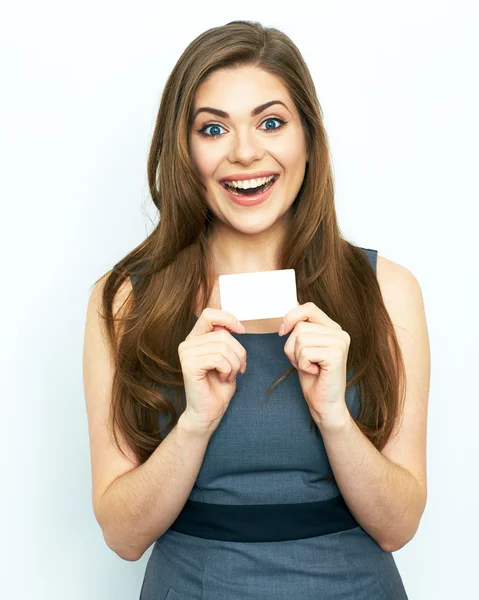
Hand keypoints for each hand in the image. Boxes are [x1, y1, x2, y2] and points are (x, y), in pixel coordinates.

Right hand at [178, 308, 246, 432]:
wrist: (209, 411)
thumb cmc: (219, 385)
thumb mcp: (227, 357)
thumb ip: (226, 339)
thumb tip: (234, 325)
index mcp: (196, 338)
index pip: (209, 314)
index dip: (228, 318)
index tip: (241, 331)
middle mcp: (187, 343)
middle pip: (223, 334)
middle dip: (239, 353)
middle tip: (238, 369)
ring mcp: (186, 353)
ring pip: (223, 346)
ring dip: (235, 364)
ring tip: (229, 375)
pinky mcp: (189, 365)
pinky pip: (219, 359)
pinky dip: (228, 370)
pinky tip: (223, 378)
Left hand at [279, 302, 349, 422]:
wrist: (324, 403)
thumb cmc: (312, 376)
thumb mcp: (303, 347)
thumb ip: (301, 329)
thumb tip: (291, 309)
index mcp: (332, 328)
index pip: (308, 307)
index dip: (291, 316)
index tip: (281, 331)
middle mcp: (339, 333)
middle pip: (299, 327)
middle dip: (292, 347)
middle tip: (304, 362)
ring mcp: (340, 343)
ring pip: (300, 339)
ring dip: (297, 357)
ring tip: (310, 366)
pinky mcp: (336, 354)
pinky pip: (305, 352)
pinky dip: (303, 365)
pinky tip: (315, 372)